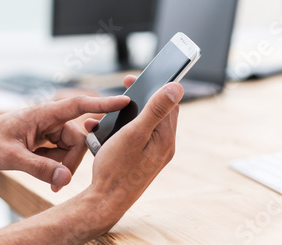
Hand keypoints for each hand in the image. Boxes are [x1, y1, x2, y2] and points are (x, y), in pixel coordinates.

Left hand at [0, 95, 129, 191]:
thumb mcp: (11, 157)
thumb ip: (39, 168)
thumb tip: (65, 179)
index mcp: (43, 113)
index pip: (77, 105)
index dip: (102, 104)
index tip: (124, 101)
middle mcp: (50, 119)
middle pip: (77, 138)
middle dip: (71, 161)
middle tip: (59, 182)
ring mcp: (50, 129)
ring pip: (71, 148)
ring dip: (62, 166)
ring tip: (46, 179)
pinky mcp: (48, 139)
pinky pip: (62, 153)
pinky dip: (56, 166)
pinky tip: (42, 170)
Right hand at [84, 75, 182, 225]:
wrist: (105, 202)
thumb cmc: (117, 169)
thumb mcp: (134, 134)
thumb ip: (156, 110)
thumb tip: (177, 87)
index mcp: (165, 138)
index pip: (169, 103)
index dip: (155, 86)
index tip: (134, 78)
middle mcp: (163, 146)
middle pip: (156, 113)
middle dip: (139, 98)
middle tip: (123, 91)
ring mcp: (152, 154)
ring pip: (143, 124)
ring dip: (126, 115)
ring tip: (107, 114)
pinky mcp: (140, 160)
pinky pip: (134, 137)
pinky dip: (120, 129)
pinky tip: (104, 132)